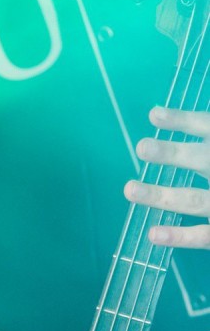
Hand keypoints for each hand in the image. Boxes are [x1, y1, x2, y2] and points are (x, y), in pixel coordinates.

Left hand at [124, 106, 209, 248]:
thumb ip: (204, 127)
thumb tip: (196, 94)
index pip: (206, 126)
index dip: (181, 121)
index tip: (154, 115)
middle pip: (200, 160)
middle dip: (171, 154)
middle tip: (141, 148)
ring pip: (195, 200)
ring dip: (161, 195)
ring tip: (129, 189)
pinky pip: (205, 236)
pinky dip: (181, 237)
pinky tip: (153, 235)